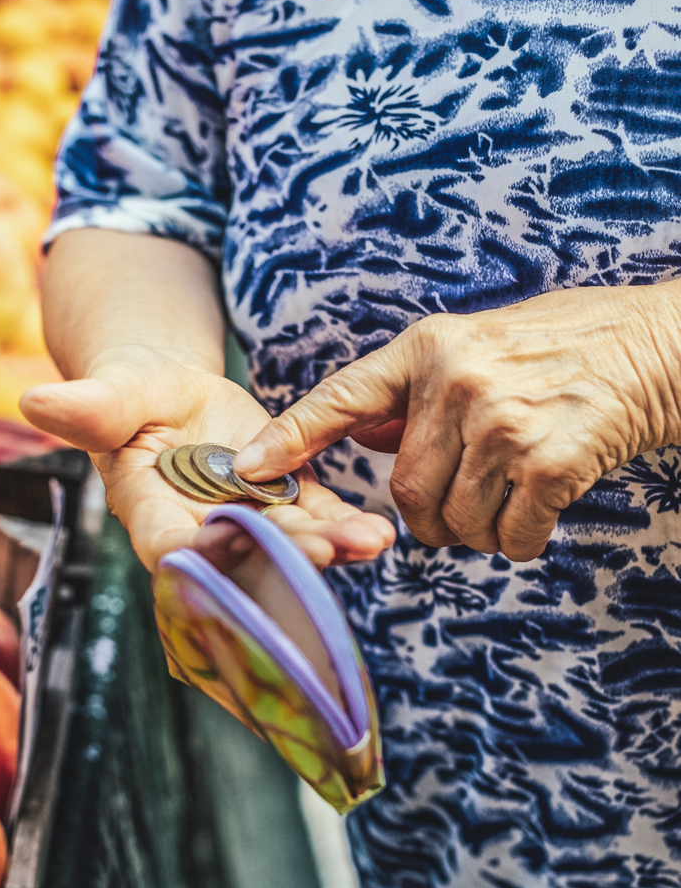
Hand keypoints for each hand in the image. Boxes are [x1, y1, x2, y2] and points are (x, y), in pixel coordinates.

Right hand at [20, 345, 395, 570]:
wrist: (174, 398)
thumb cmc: (132, 395)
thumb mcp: (114, 395)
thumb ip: (89, 407)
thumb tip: (32, 401)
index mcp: (151, 511)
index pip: (169, 545)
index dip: (196, 551)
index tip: (224, 539)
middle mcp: (201, 530)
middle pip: (241, 557)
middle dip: (280, 557)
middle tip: (322, 550)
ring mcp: (247, 521)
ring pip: (286, 545)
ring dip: (327, 548)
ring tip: (368, 541)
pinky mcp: (285, 503)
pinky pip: (316, 519)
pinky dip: (345, 527)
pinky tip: (378, 531)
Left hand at [234, 285, 680, 561]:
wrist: (657, 346)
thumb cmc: (558, 349)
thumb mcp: (469, 345)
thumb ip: (410, 391)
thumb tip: (355, 430)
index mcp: (427, 347)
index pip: (340, 398)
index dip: (290, 438)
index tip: (247, 470)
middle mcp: (455, 381)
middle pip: (403, 491)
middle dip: (423, 520)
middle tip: (450, 514)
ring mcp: (502, 421)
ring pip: (451, 521)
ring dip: (471, 534)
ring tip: (502, 504)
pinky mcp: (550, 461)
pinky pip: (508, 536)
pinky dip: (516, 542)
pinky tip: (536, 513)